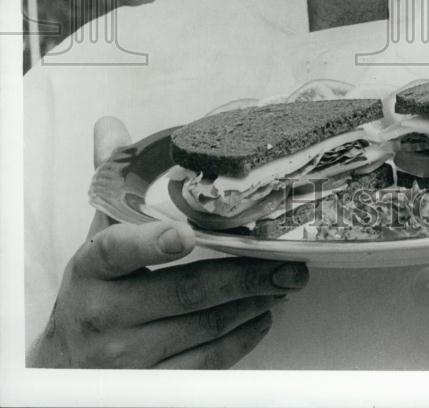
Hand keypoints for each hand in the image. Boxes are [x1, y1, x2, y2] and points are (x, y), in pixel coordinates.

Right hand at [29, 116, 308, 367]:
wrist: (63, 365)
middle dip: (243, 276)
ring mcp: (128, 357)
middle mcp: (108, 314)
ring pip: (203, 328)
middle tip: (287, 264)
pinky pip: (205, 363)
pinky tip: (263, 315)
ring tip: (287, 282)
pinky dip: (241, 338)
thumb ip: (111, 181)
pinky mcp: (151, 385)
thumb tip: (111, 126)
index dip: (152, 243)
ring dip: (252, 303)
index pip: (118, 252)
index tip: (185, 235)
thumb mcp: (96, 236)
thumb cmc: (93, 289)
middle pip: (184, 293)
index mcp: (93, 269)